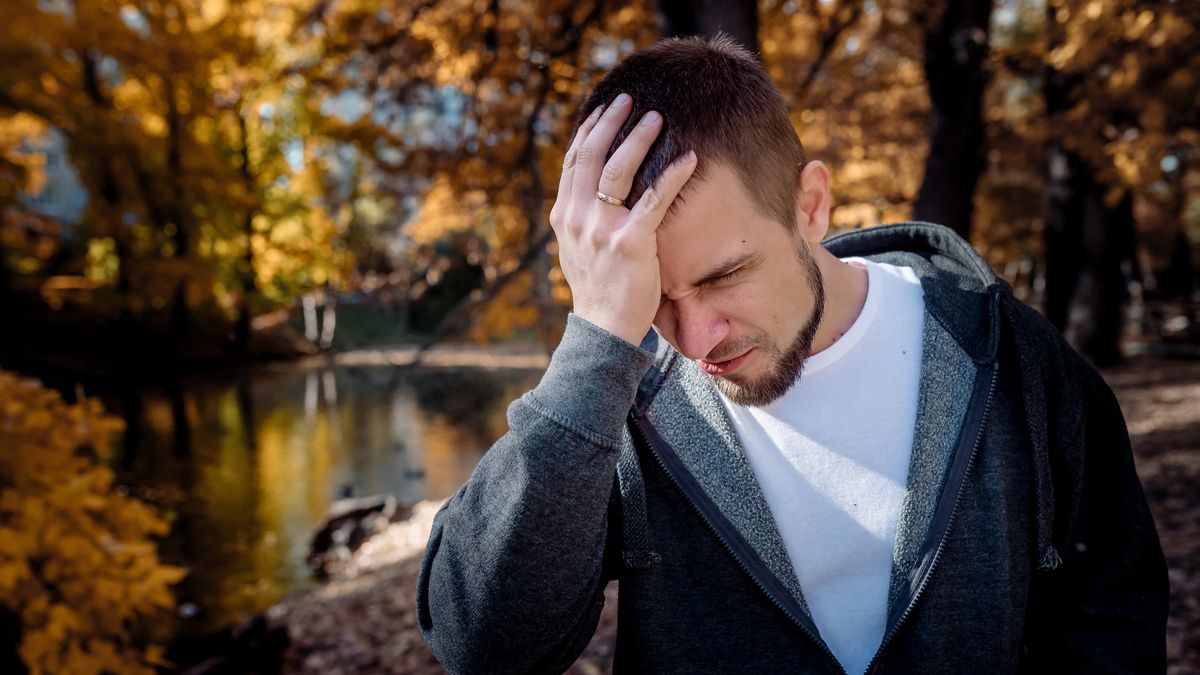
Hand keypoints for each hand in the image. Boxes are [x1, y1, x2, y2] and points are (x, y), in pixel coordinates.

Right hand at [549, 93, 698, 345]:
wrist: (604, 329)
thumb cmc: (599, 290)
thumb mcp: (578, 249)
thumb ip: (583, 219)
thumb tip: (594, 191)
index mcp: (564, 216)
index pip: (575, 162)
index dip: (590, 131)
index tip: (606, 109)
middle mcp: (577, 218)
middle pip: (592, 156)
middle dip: (612, 122)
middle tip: (631, 100)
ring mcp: (601, 230)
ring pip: (619, 169)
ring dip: (639, 138)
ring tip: (657, 117)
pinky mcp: (630, 243)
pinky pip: (654, 200)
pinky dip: (673, 176)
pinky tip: (690, 159)